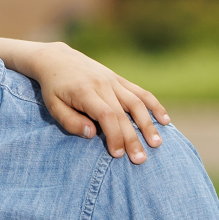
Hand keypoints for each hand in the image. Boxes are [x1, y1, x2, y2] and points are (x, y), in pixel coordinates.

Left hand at [27, 43, 169, 163]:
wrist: (58, 59)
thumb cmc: (54, 89)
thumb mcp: (53, 106)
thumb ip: (70, 121)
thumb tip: (92, 134)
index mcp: (85, 92)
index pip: (106, 116)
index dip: (114, 136)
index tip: (118, 154)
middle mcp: (103, 85)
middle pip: (124, 113)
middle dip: (133, 138)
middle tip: (140, 159)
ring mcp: (114, 81)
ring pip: (137, 102)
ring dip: (148, 124)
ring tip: (157, 143)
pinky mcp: (120, 79)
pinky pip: (141, 92)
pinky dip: (154, 106)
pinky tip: (165, 120)